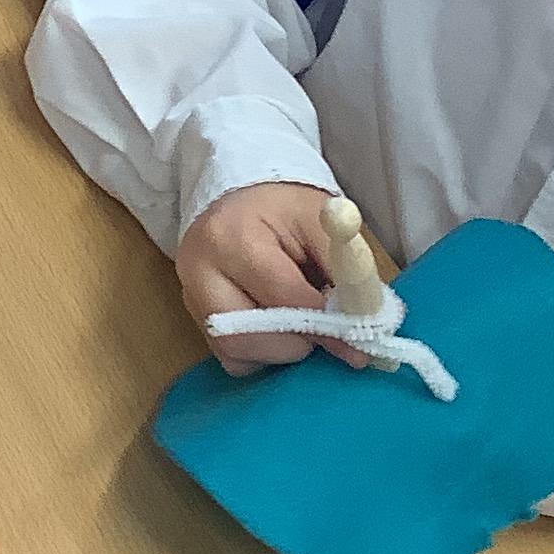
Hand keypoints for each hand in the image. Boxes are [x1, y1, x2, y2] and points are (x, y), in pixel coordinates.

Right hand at [177, 181, 367, 371]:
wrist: (241, 197)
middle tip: (326, 332)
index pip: (284, 297)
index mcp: (232, 236)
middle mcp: (198, 270)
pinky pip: (229, 357)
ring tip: (301, 324)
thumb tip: (364, 332)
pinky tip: (277, 327)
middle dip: (297, 343)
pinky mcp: (193, 315)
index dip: (327, 324)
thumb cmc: (284, 207)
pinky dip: (260, 353)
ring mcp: (190, 295)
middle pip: (246, 336)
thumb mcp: (322, 222)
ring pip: (235, 353)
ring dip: (279, 350)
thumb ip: (346, 274)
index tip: (358, 340)